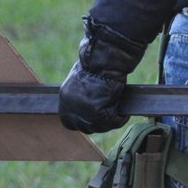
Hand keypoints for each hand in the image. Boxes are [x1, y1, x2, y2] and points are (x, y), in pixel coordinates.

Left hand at [57, 19, 146, 134]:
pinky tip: (123, 113)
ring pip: (99, 126)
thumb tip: (88, 107)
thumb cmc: (97, 65)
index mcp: (64, 98)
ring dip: (110, 122)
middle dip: (97, 124)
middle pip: (84, 127)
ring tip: (118, 114)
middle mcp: (70, 106)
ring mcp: (82, 110)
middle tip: (110, 118)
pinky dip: (119, 119)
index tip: (95, 120)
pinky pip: (112, 121)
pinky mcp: (96, 112)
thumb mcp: (81, 81)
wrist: (104, 61)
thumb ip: (81, 96)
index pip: (69, 121)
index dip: (83, 122)